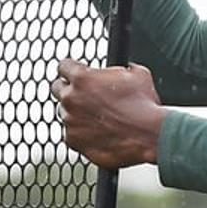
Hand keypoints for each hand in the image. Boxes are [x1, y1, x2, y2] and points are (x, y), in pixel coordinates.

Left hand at [50, 60, 164, 167]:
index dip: (72, 69)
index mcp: (82, 78)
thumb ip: (120, 69)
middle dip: (69, 89)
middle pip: (57, 88)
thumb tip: (123, 68)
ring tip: (99, 118)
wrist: (149, 136)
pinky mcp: (73, 141)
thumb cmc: (144, 104)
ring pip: (66, 113)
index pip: (63, 66)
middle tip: (84, 94)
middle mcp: (70, 98)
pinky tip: (100, 133)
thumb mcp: (137, 74)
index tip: (77, 73)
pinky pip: (72, 134)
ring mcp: (70, 121)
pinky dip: (82, 133)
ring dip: (77, 113)